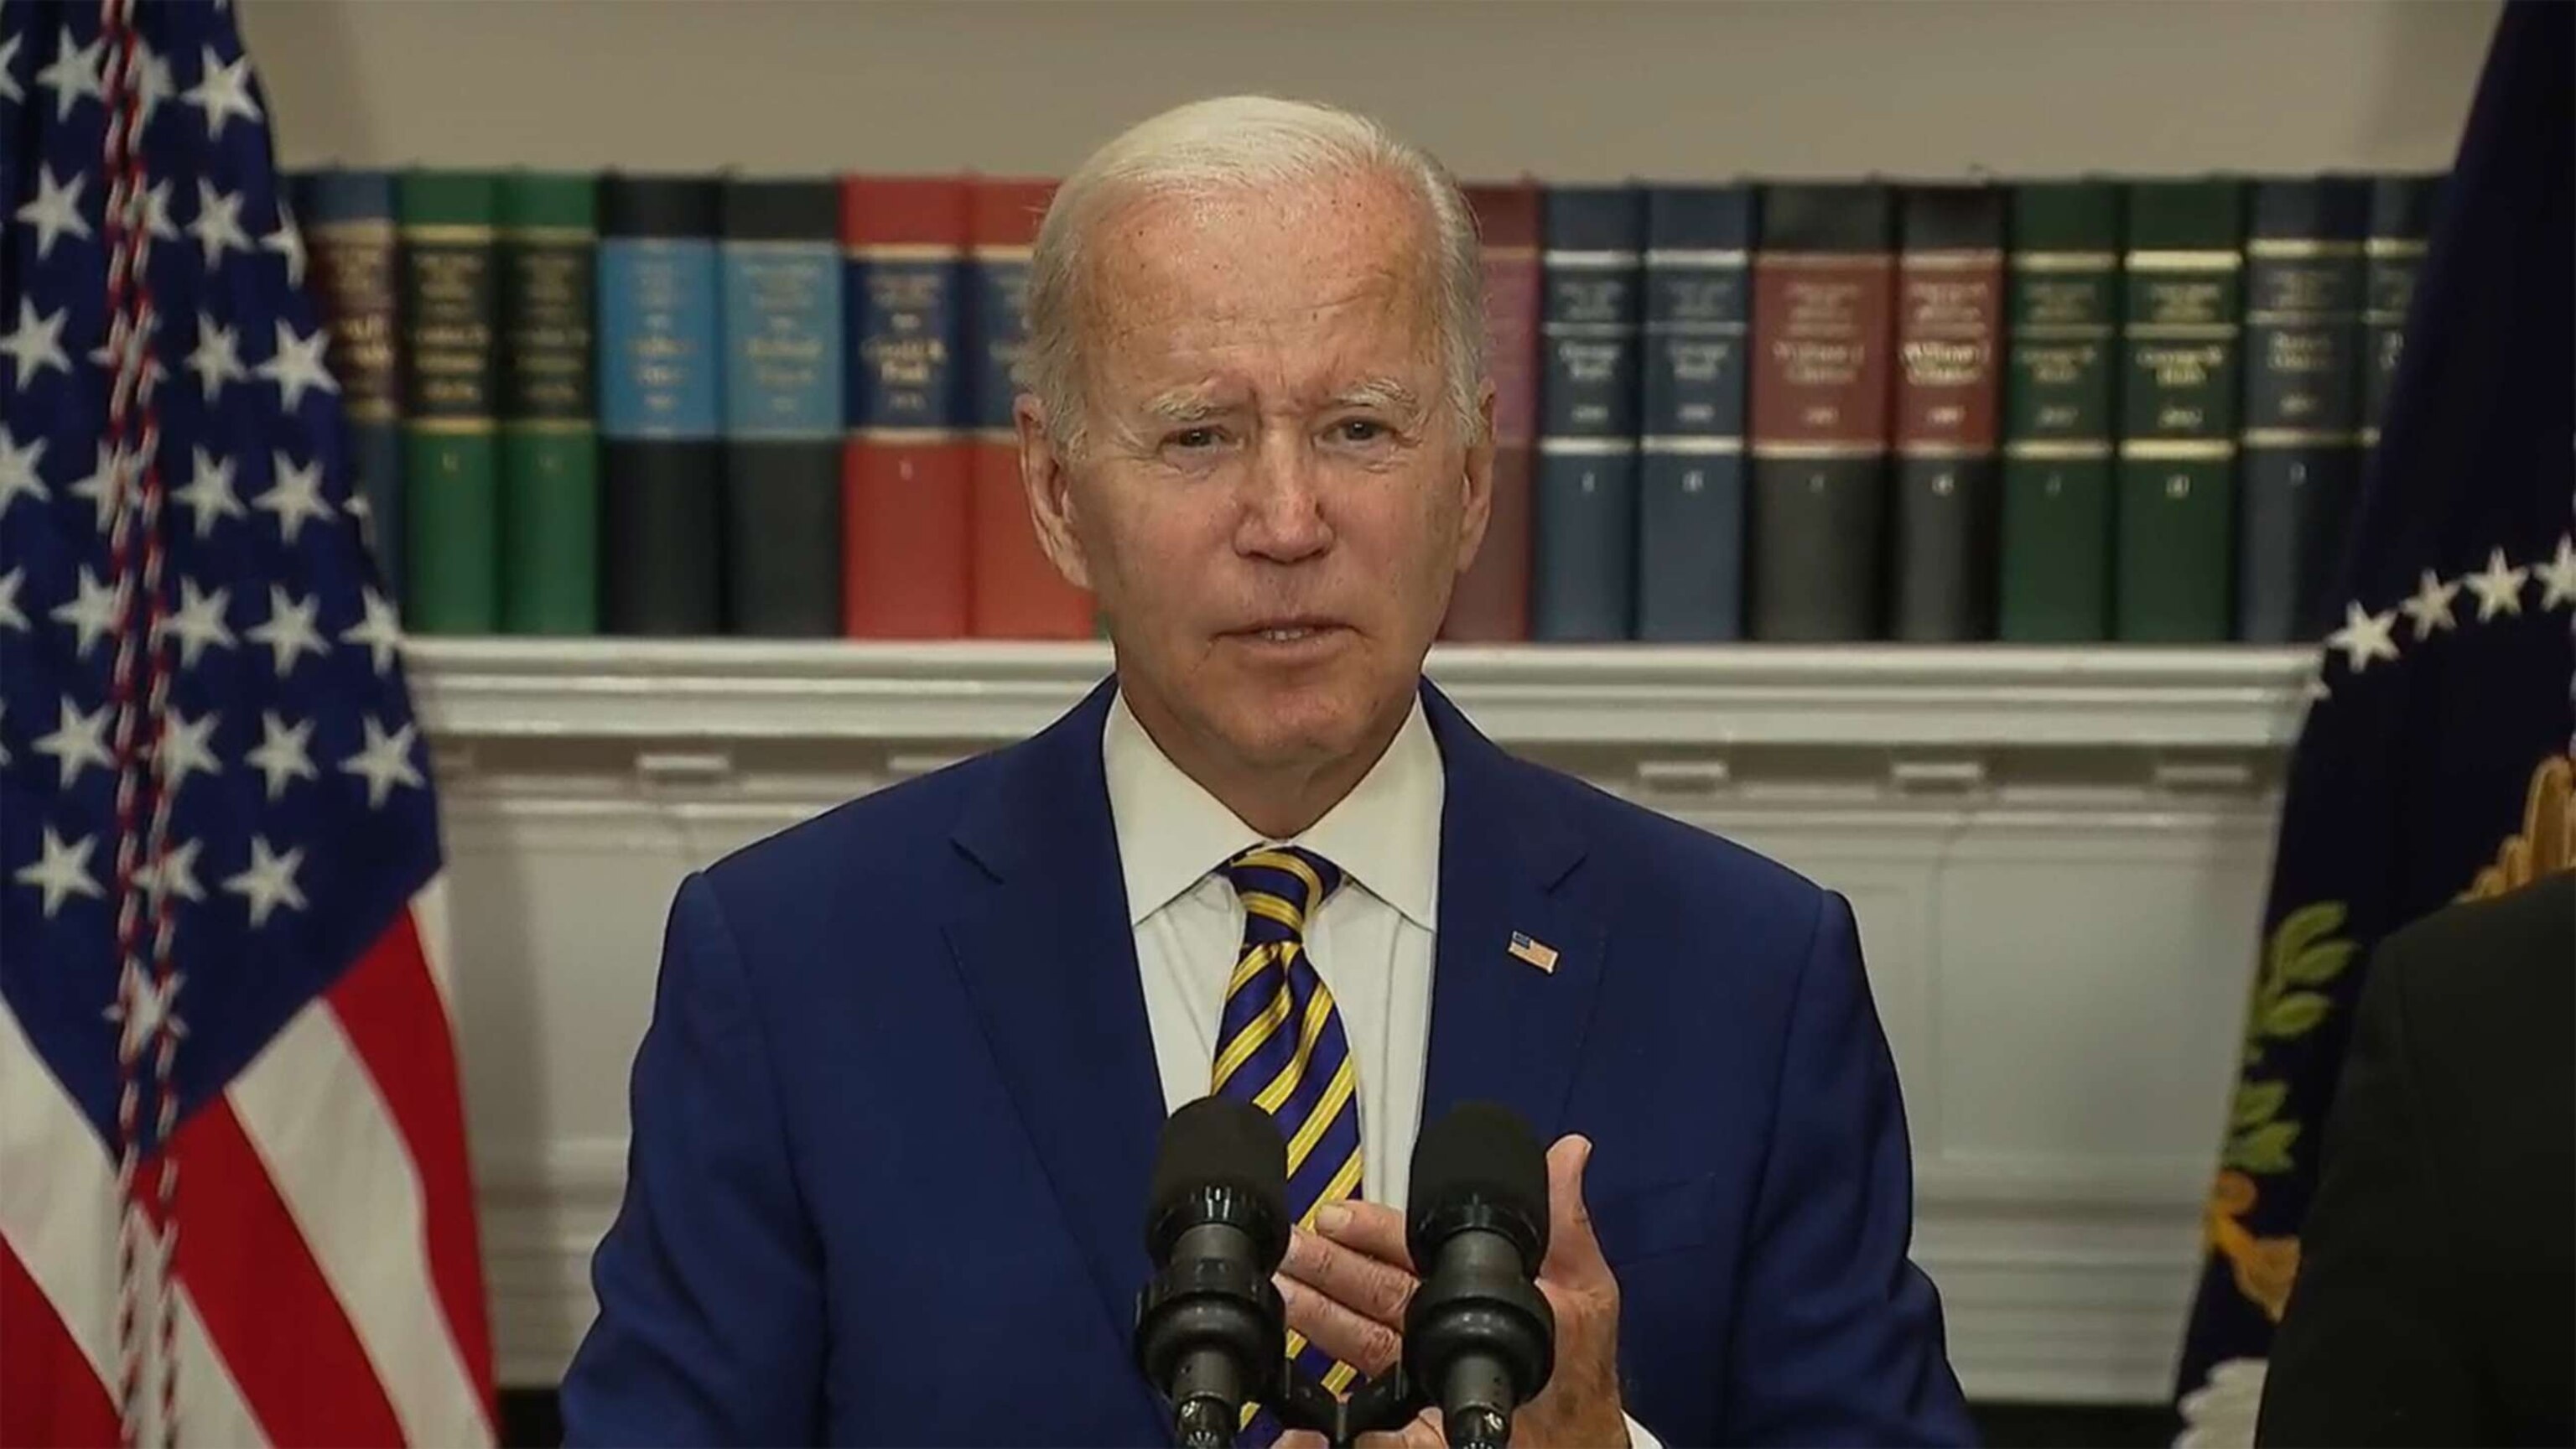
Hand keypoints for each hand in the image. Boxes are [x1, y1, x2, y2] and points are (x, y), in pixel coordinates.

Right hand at [1271, 1135, 1630, 1447]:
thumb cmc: (1582, 1375)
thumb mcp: (1584, 1292)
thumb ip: (1565, 1226)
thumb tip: (1569, 1153)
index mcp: (1465, 1289)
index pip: (1407, 1250)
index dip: (1369, 1230)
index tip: (1334, 1214)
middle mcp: (1431, 1328)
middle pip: (1368, 1290)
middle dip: (1325, 1265)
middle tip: (1288, 1247)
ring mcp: (1413, 1377)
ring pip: (1353, 1339)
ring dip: (1313, 1316)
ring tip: (1278, 1292)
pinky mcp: (1405, 1426)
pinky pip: (1360, 1421)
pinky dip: (1327, 1418)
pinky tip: (1300, 1412)